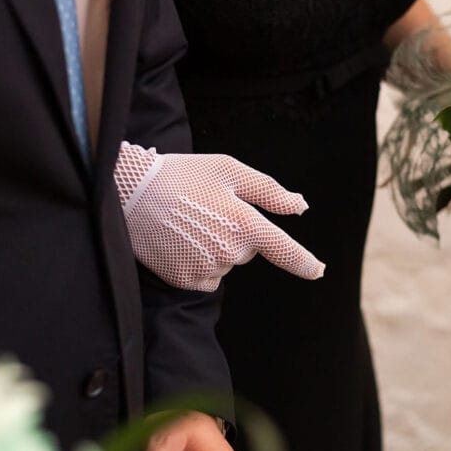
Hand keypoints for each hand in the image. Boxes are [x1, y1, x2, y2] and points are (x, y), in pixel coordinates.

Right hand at [115, 142, 325, 291]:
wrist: (131, 194)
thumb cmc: (182, 175)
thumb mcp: (228, 170)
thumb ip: (269, 191)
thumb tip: (300, 207)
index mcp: (245, 224)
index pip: (284, 249)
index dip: (304, 262)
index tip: (318, 270)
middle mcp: (230, 252)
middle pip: (247, 249)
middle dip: (234, 232)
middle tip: (204, 209)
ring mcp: (207, 269)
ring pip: (225, 262)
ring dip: (214, 246)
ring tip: (186, 222)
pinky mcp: (186, 280)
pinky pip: (206, 277)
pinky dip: (198, 262)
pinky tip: (179, 241)